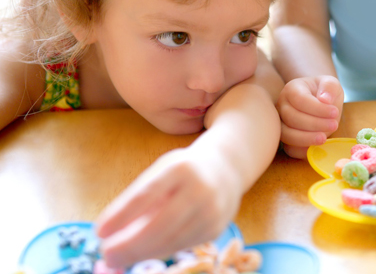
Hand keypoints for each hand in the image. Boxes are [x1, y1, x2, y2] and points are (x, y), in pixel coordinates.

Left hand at [95, 148, 240, 267]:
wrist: (227, 170)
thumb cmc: (184, 171)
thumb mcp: (161, 172)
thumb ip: (139, 199)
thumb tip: (111, 233)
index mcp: (181, 168)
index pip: (147, 194)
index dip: (121, 215)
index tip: (99, 231)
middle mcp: (200, 189)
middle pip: (161, 224)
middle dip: (130, 245)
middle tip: (106, 254)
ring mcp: (212, 211)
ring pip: (172, 241)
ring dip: (141, 253)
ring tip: (118, 257)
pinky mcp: (216, 229)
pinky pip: (182, 246)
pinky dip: (160, 251)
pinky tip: (144, 252)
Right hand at [276, 75, 343, 157]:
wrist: (319, 101)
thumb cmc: (324, 92)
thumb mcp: (330, 83)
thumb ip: (329, 86)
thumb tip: (325, 99)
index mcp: (291, 89)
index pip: (299, 99)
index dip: (317, 108)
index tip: (334, 112)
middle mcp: (282, 105)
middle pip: (292, 117)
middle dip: (314, 124)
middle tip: (334, 125)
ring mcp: (281, 123)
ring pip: (287, 134)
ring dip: (307, 138)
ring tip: (324, 138)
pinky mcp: (286, 138)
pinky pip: (289, 148)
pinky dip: (302, 150)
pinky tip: (316, 148)